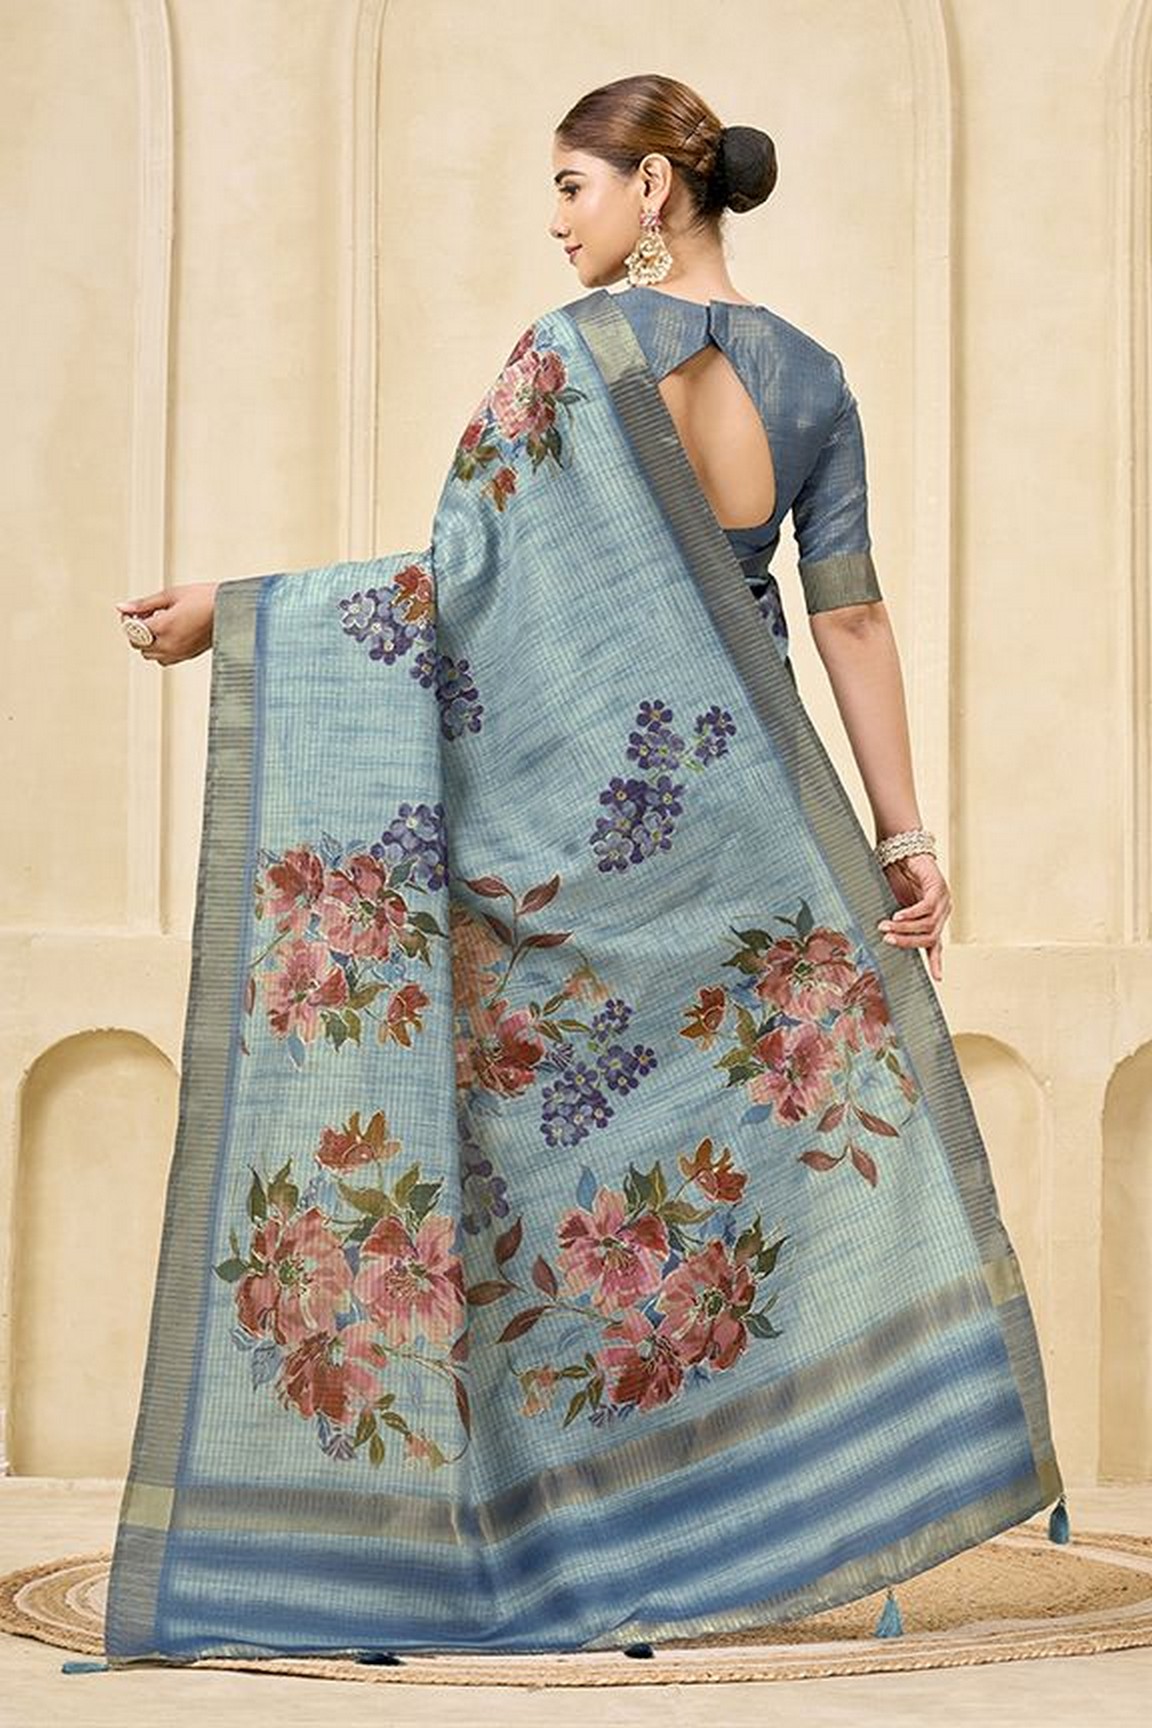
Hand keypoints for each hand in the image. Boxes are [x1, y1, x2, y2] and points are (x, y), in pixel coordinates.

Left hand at [116, 583, 217, 664]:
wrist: (231, 610)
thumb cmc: (204, 599)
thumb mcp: (170, 595)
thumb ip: (143, 603)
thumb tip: (122, 607)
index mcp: (163, 626)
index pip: (132, 630)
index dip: (129, 620)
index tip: (134, 612)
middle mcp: (169, 643)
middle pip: (139, 645)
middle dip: (137, 632)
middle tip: (146, 617)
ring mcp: (179, 652)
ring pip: (150, 655)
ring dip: (149, 642)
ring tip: (160, 626)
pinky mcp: (187, 656)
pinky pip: (164, 659)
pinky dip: (161, 649)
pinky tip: (170, 634)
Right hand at [877, 851, 951, 982]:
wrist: (900, 851)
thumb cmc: (895, 877)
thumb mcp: (893, 904)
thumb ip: (894, 921)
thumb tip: (880, 938)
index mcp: (934, 918)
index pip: (936, 944)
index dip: (936, 961)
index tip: (937, 978)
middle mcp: (942, 912)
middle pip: (930, 938)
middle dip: (906, 941)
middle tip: (886, 940)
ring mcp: (943, 900)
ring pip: (927, 925)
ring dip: (904, 928)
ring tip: (885, 926)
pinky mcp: (938, 888)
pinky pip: (926, 908)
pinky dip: (910, 914)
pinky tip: (896, 916)